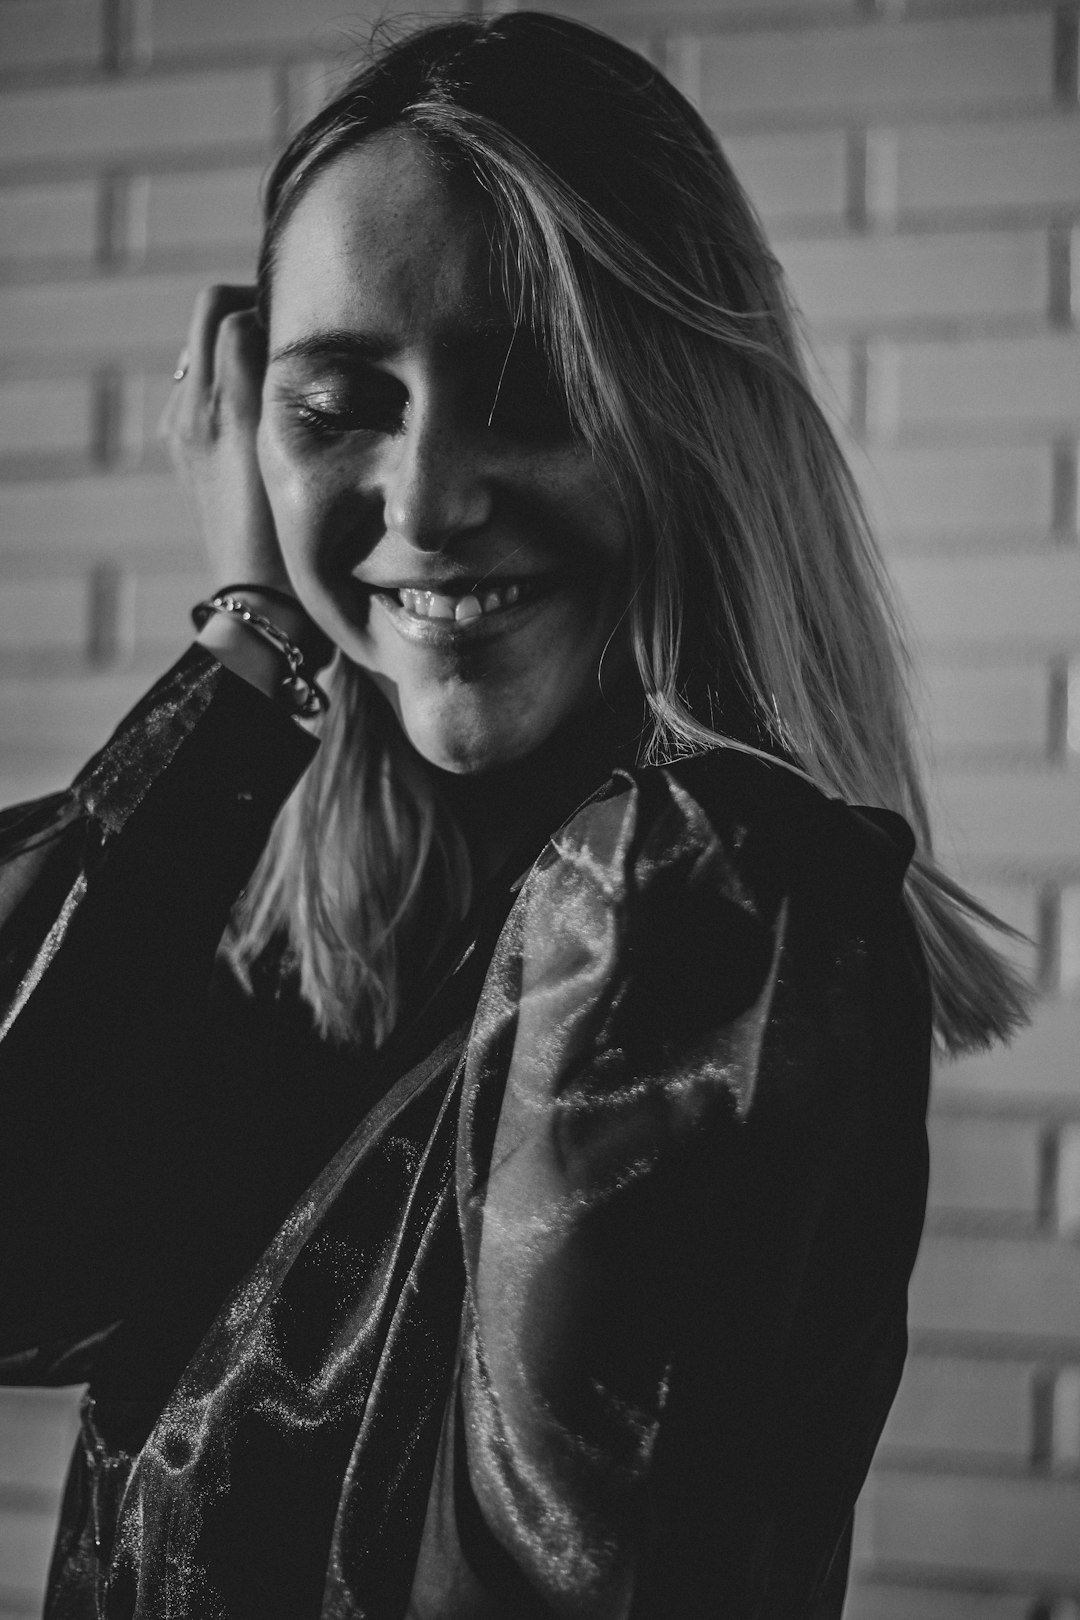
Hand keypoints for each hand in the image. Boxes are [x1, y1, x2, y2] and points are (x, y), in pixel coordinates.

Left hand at [160, 284, 290, 594]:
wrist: (262, 606)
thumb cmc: (288, 536)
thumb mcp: (287, 447)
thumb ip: (275, 376)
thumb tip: (283, 324)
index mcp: (216, 406)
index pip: (233, 311)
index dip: (274, 306)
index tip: (314, 325)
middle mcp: (191, 412)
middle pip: (214, 316)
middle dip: (253, 313)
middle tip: (300, 336)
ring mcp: (186, 432)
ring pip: (210, 351)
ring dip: (245, 348)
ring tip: (290, 375)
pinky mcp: (189, 454)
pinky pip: (206, 390)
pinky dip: (235, 382)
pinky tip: (272, 415)